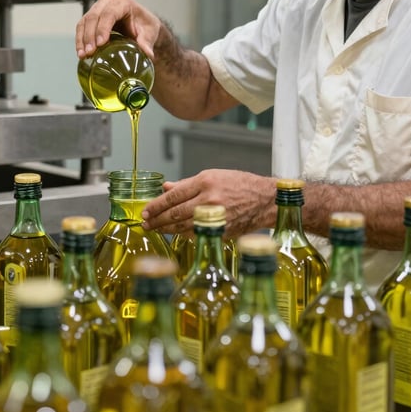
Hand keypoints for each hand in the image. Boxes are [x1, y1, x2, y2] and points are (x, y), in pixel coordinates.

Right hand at [76, 0, 162, 58]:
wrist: (140, 25)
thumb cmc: (145, 25)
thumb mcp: (150, 32)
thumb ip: (147, 42)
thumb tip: (147, 54)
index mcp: (123, 2)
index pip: (110, 13)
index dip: (103, 28)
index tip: (100, 43)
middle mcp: (107, 1)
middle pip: (94, 16)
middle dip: (90, 36)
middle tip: (90, 52)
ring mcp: (97, 8)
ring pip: (85, 22)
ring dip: (82, 39)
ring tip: (83, 55)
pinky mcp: (91, 17)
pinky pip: (81, 27)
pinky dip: (80, 40)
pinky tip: (80, 52)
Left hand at [141, 169, 277, 237]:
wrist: (265, 201)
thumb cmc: (240, 185)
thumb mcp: (213, 176)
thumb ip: (187, 184)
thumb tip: (165, 189)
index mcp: (205, 182)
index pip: (173, 196)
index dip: (156, 205)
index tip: (145, 210)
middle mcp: (209, 200)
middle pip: (175, 213)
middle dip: (157, 219)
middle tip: (145, 223)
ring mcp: (215, 218)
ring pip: (183, 226)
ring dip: (165, 229)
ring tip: (154, 230)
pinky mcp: (221, 232)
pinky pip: (196, 234)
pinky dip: (182, 234)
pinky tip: (173, 234)